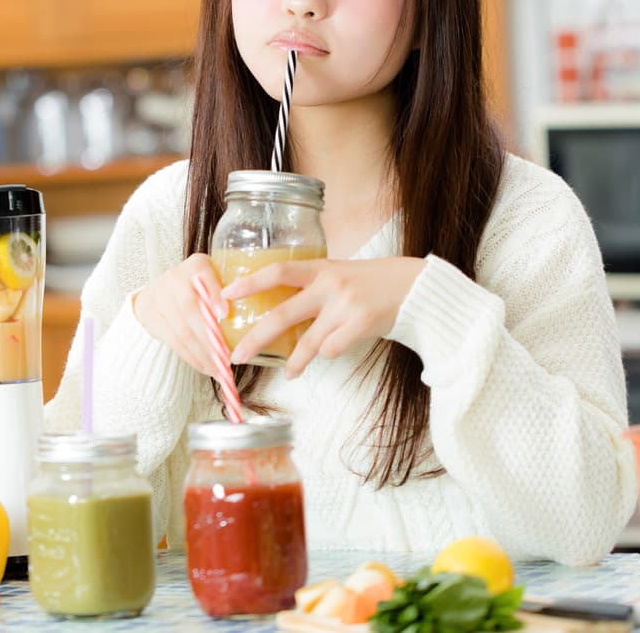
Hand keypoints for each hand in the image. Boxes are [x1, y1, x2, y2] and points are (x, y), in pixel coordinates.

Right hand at [132, 253, 235, 379]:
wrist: (159, 291)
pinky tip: (206, 367)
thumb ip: (232, 291)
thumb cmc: (198, 288)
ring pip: (182, 331)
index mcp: (196, 264)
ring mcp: (160, 298)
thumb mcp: (216, 280)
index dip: (213, 294)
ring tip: (220, 369)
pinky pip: (174, 342)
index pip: (203, 274)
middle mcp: (175, 278)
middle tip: (228, 356)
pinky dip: (192, 358)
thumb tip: (262, 313)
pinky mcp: (151, 318)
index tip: (226, 313)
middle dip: (210, 338)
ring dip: (203, 354)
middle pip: (190, 309)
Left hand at [223, 256, 425, 378]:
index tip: (225, 294)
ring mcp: (345, 305)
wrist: (413, 287)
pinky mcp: (361, 324)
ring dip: (295, 362)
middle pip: (282, 314)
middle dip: (256, 338)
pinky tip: (332, 351)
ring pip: (309, 342)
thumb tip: (276, 304)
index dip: (250, 282)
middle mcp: (329, 284)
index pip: (277, 271)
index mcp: (320, 267)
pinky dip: (329, 354)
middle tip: (236, 355)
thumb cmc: (370, 282)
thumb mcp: (338, 272)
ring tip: (288, 373)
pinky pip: (333, 349)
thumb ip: (311, 284)